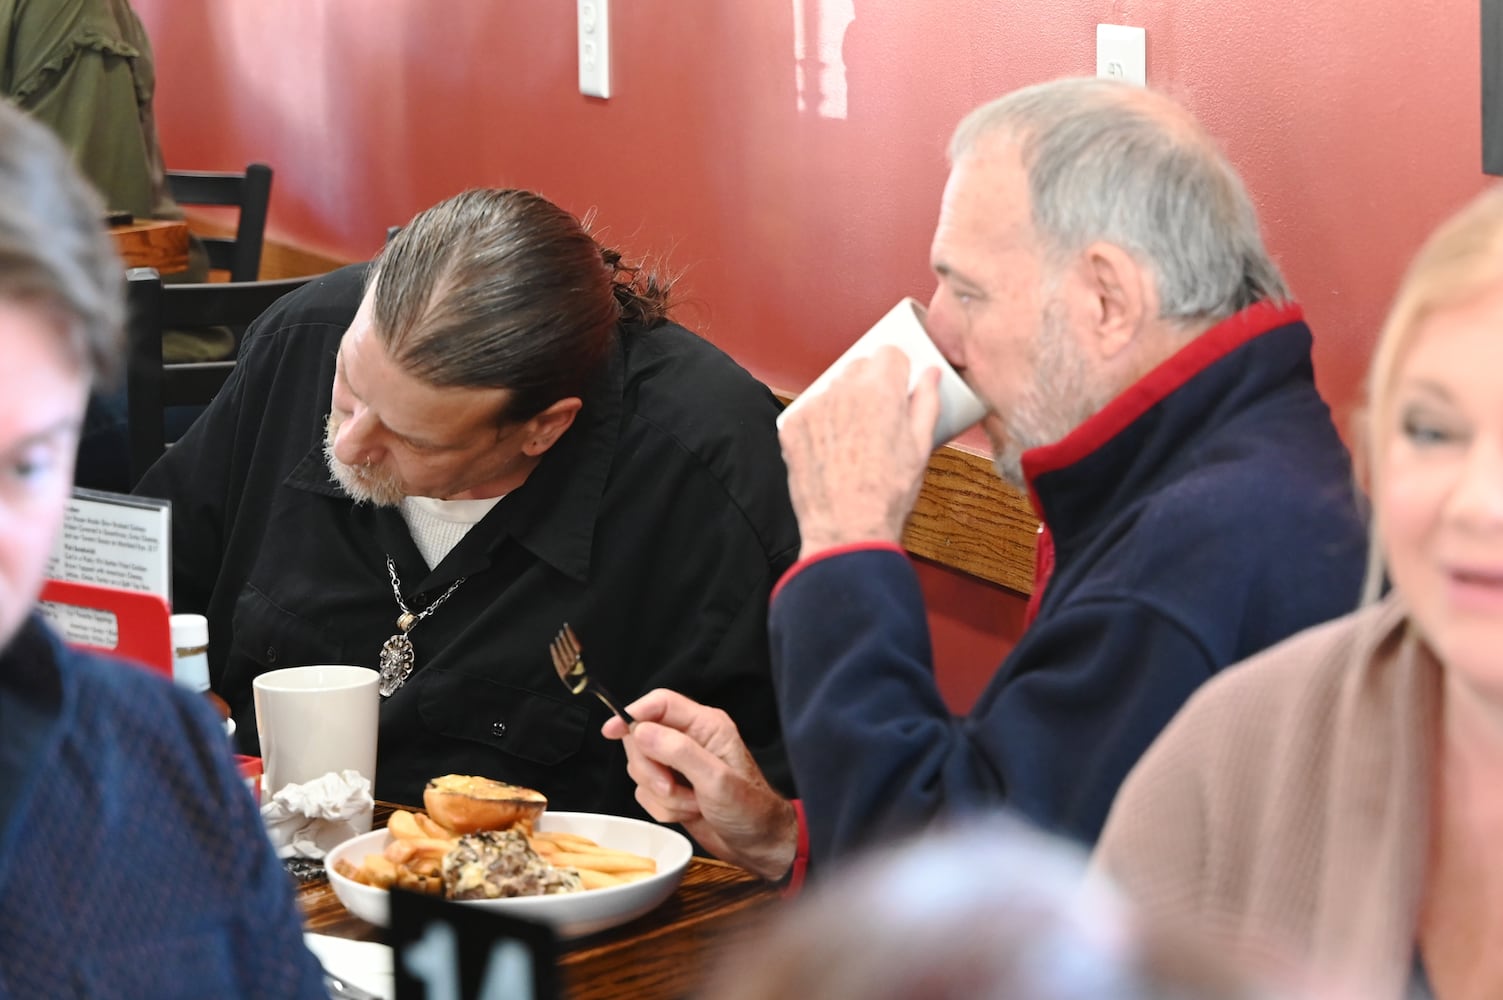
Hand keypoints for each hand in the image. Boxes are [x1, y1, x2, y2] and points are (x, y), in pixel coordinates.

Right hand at [601, 689, 797, 880]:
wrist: (759, 845)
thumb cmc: (751, 810)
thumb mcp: (716, 780)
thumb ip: (678, 752)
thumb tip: (641, 731)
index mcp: (706, 726)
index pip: (659, 704)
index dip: (632, 714)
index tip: (611, 730)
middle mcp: (690, 740)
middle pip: (641, 737)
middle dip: (650, 769)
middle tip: (672, 786)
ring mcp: (679, 765)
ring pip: (640, 768)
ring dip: (660, 793)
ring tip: (691, 802)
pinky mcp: (672, 788)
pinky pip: (644, 792)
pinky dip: (662, 808)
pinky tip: (687, 812)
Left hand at [780, 347, 940, 558]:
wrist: (846, 529)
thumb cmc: (886, 494)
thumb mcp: (921, 447)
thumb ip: (927, 403)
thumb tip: (931, 376)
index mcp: (880, 392)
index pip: (890, 353)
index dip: (898, 369)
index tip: (900, 384)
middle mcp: (843, 392)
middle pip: (859, 366)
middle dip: (871, 383)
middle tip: (879, 416)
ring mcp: (813, 408)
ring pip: (833, 389)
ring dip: (844, 403)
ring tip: (854, 439)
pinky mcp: (791, 426)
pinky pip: (810, 411)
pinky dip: (820, 423)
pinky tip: (832, 450)